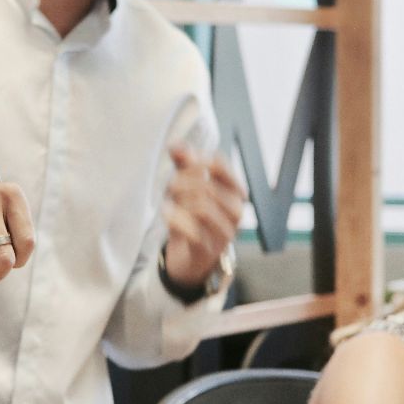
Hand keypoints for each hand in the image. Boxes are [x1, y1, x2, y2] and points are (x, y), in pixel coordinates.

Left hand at [161, 146, 245, 288]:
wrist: (191, 258)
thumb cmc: (194, 218)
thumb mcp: (188, 188)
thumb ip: (184, 164)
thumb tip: (175, 145)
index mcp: (235, 191)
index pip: (219, 164)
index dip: (194, 161)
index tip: (181, 168)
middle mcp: (236, 211)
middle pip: (206, 185)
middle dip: (181, 183)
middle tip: (169, 188)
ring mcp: (224, 232)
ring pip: (201, 206)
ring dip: (178, 201)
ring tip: (169, 203)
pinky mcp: (209, 249)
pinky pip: (193, 231)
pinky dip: (175, 219)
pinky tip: (167, 214)